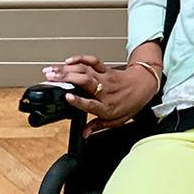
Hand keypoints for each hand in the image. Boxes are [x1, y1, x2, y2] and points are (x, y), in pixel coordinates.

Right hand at [44, 55, 159, 135]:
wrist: (145, 85)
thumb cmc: (130, 103)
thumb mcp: (116, 121)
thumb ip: (97, 127)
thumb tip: (83, 134)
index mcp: (106, 106)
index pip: (90, 104)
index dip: (78, 100)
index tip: (67, 97)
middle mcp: (104, 91)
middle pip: (84, 81)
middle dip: (65, 78)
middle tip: (49, 78)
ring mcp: (104, 78)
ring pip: (85, 70)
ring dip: (66, 69)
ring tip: (50, 70)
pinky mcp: (105, 69)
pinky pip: (92, 61)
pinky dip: (80, 58)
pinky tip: (68, 61)